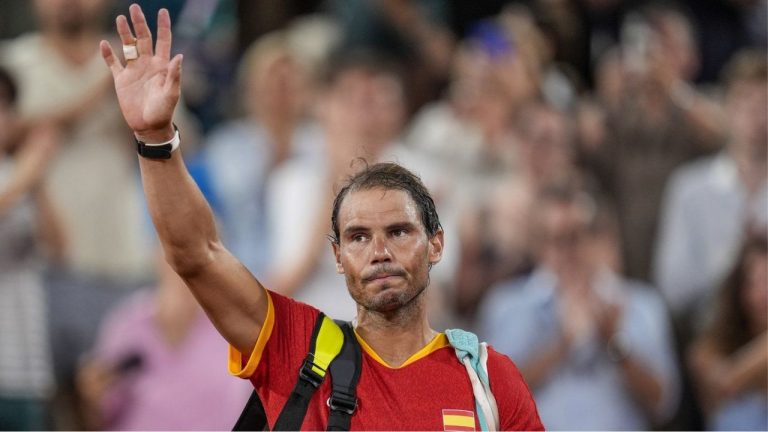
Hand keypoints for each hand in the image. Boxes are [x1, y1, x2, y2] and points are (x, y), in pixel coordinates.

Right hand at [99, 4, 181, 142]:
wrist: (149, 126)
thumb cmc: (164, 111)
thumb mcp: (172, 93)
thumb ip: (174, 75)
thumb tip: (179, 55)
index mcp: (162, 65)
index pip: (163, 40)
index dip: (163, 26)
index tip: (162, 11)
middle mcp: (147, 64)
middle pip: (143, 38)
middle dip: (139, 23)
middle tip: (134, 7)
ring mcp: (134, 71)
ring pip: (128, 47)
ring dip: (124, 33)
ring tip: (120, 18)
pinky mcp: (121, 80)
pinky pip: (113, 63)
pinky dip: (108, 54)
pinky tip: (104, 43)